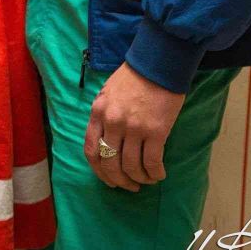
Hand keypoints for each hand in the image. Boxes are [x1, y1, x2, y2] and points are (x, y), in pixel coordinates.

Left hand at [83, 62, 184, 191]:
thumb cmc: (134, 76)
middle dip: (119, 180)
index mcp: (98, 112)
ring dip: (139, 179)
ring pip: (131, 166)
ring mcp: (133, 128)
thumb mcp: (108, 93)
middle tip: (129, 186)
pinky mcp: (155, 131)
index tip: (109, 179)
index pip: (91, 150)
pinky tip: (159, 175)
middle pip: (110, 163)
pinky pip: (152, 162)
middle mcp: (112, 122)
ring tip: (146, 180)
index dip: (99, 171)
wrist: (158, 63)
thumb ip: (104, 115)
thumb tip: (105, 140)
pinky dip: (155, 173)